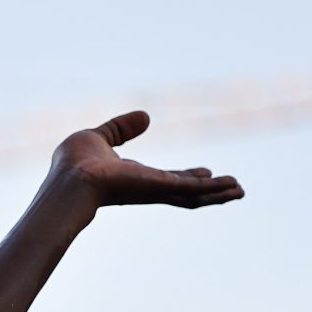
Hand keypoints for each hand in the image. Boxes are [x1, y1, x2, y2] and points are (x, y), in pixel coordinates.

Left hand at [51, 111, 243, 210]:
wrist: (71, 180)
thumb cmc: (74, 165)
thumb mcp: (99, 137)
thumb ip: (121, 129)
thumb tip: (146, 117)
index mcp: (134, 178)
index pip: (167, 179)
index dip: (187, 177)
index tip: (205, 174)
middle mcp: (147, 188)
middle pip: (186, 192)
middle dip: (210, 191)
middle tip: (233, 190)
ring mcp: (155, 190)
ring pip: (193, 195)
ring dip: (218, 193)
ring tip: (240, 192)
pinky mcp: (161, 188)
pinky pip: (194, 190)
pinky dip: (214, 189)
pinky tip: (232, 188)